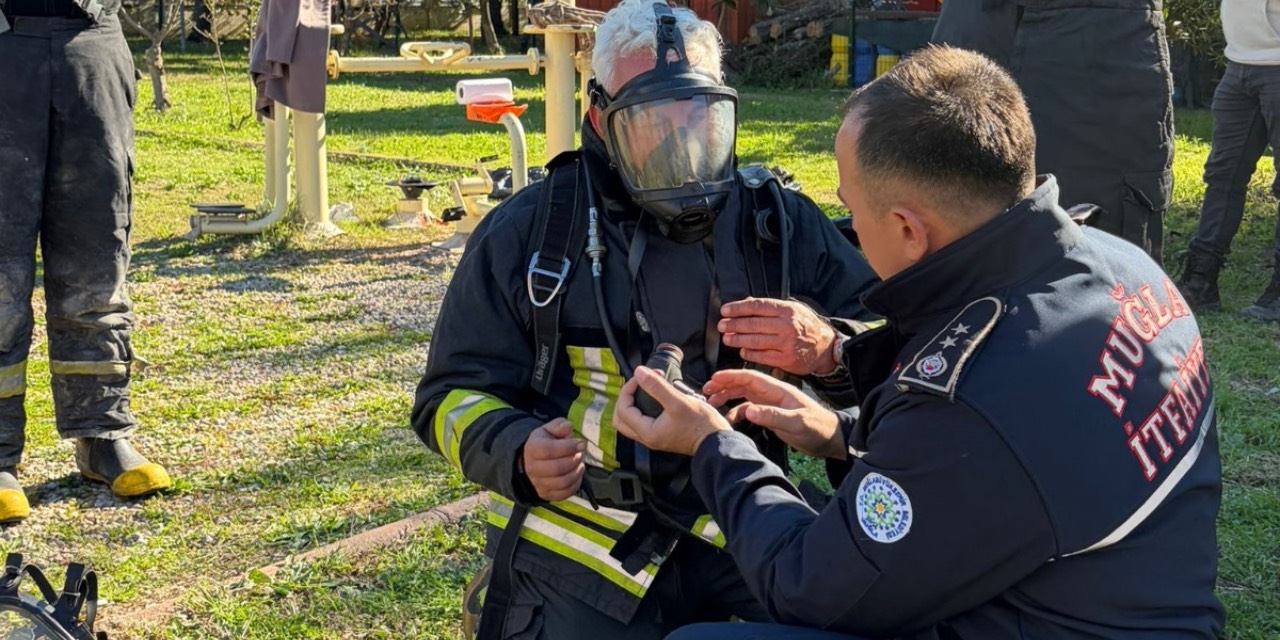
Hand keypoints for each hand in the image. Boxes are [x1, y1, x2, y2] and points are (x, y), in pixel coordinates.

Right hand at [521, 418, 585, 501]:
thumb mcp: (550, 430)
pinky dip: (575, 484)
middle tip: (580, 454)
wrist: (534, 461)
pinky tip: (576, 474)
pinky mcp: (546, 494)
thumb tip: (568, 427)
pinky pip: (565, 493)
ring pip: (562, 482)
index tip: (582, 443)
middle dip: (574, 460)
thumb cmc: (546, 442)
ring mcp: (538, 483)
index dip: (568, 447)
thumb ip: (559, 426)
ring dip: (576, 472)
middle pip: (557, 468)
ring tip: (579, 463)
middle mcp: (532, 468)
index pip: (549, 450)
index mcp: (532, 449)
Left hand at [614, 366, 730, 456]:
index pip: (624, 409)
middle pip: (621, 418)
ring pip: (630, 421)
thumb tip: (639, 372)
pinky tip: (653, 399)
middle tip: (639, 384)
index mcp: (647, 432)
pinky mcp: (661, 435)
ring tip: (644, 390)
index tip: (642, 377)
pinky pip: (641, 423)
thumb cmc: (701, 424)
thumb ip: (657, 387)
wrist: (716, 441)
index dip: (628, 389)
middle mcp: (647, 438)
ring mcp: (654, 438)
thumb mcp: (678, 401)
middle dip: (626, 398)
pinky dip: (641, 410)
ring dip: (632, 405)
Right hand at [704, 369, 845, 459]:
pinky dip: (736, 412)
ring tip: (711, 402)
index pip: (750, 377)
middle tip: (706, 391)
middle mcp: (772, 394)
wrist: (830, 440)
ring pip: (743, 396)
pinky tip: (728, 419)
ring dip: (727, 397)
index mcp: (778, 389)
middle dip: (724, 385)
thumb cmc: (818, 428)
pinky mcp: (771, 415)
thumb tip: (747, 411)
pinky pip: (749, 410)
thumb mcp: (796, 422)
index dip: (731, 376)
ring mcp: (771, 404)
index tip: (713, 379)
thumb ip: (773, 416)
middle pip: (743, 384)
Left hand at [719, 298, 838, 375]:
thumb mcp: (793, 310)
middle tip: (722, 325)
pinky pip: (762, 356)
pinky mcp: (786, 359)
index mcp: (787, 310)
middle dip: (734, 324)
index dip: (738, 308)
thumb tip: (747, 302)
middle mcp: (787, 326)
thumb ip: (771, 307)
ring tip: (727, 338)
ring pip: (755, 341)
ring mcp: (786, 344)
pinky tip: (742, 351)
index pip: (757, 306)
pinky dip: (749, 353)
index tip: (725, 310)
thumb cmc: (806, 326)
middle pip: (753, 324)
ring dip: (738, 340)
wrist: (825, 347)